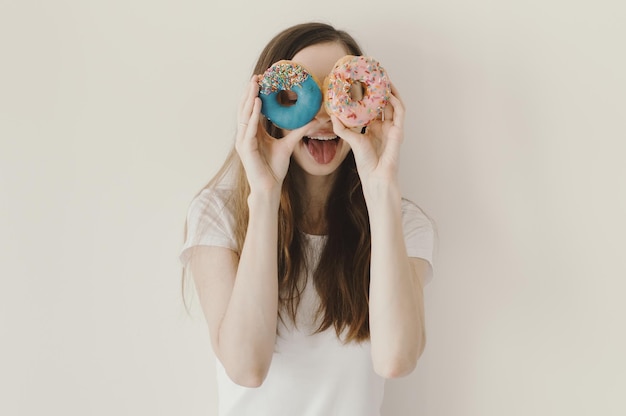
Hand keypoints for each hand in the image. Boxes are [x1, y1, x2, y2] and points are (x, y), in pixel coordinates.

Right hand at [236, 75, 308, 193]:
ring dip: (250, 98)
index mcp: (252, 133)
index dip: (255, 94)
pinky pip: (249, 127)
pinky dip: (253, 114)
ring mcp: (243, 141)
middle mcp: (245, 135)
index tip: (261, 80)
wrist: (269, 187)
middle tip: (256, 76)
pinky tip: (258, 103)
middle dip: (250, 92)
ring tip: (255, 84)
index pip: (252, 110)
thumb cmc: (275, 168)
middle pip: (245, 108)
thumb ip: (299, 131)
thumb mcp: (289, 144)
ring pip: (245, 115)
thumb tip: (315, 120)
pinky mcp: (245, 148)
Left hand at [330, 83, 404, 190]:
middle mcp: (385, 126)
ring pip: (394, 103)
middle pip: (385, 102)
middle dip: (380, 88)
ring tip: (383, 77)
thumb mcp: (351, 140)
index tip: (362, 82)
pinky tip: (388, 92)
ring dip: (390, 90)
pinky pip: (400, 112)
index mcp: (374, 128)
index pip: (373, 106)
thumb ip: (342, 128)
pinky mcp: (398, 131)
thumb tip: (332, 115)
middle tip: (374, 73)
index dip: (369, 94)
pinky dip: (395, 101)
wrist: (376, 176)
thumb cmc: (366, 163)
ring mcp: (393, 128)